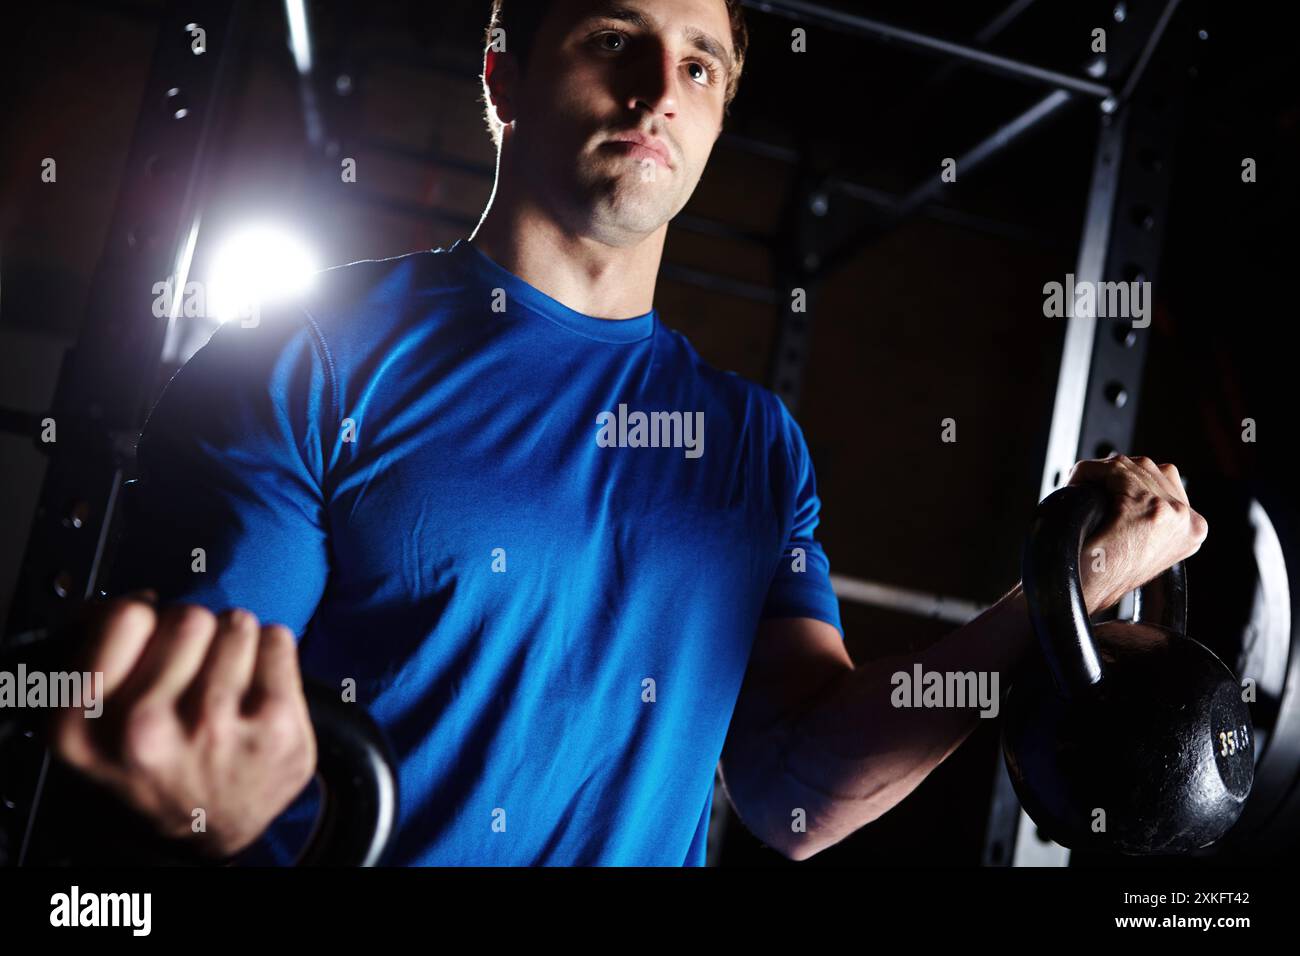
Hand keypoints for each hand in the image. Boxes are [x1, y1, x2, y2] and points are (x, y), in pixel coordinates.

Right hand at [48, 594, 317, 858]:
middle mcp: (144, 731)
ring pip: (235, 623)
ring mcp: (214, 730)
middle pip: (188, 617)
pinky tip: (257, 688)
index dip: (145, 617)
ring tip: (226, 683)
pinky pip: (277, 639)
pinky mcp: (275, 727)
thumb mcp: (94, 724)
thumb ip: (97, 651)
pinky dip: (271, 653)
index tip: (152, 636)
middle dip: (195, 631)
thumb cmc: (155, 762)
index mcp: (84, 726)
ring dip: (234, 643)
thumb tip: (138, 596)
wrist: (208, 826)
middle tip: (195, 668)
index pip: (126, 618)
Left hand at [1065, 454, 1208, 614]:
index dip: (1127, 477)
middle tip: (1084, 483)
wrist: (1081, 599)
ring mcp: (1173, 514)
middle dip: (1113, 472)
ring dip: (1100, 472)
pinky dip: (1090, 472)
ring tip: (1079, 486)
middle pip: (1149, 468)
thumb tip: (1130, 480)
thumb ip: (1147, 516)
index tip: (1101, 485)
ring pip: (1131, 466)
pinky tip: (1075, 484)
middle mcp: (1189, 521)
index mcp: (1192, 529)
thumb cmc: (1101, 576)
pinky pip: (1115, 471)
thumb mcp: (1139, 545)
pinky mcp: (1148, 510)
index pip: (1165, 478)